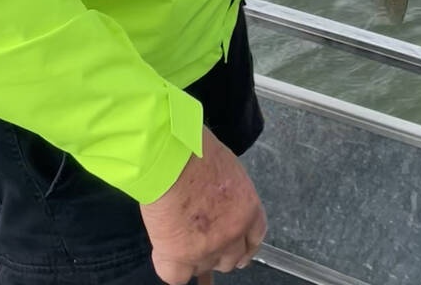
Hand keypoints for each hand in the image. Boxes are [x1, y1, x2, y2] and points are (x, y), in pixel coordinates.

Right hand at [140, 127, 266, 284]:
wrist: (170, 156)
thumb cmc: (195, 149)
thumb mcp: (226, 168)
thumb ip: (230, 194)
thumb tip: (221, 203)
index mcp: (249, 209)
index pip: (255, 239)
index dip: (244, 245)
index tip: (236, 245)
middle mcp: (233, 233)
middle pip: (232, 259)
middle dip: (220, 251)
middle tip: (204, 237)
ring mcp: (207, 248)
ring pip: (205, 268)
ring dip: (196, 257)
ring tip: (181, 235)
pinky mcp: (179, 256)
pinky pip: (177, 277)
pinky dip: (171, 267)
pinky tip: (166, 251)